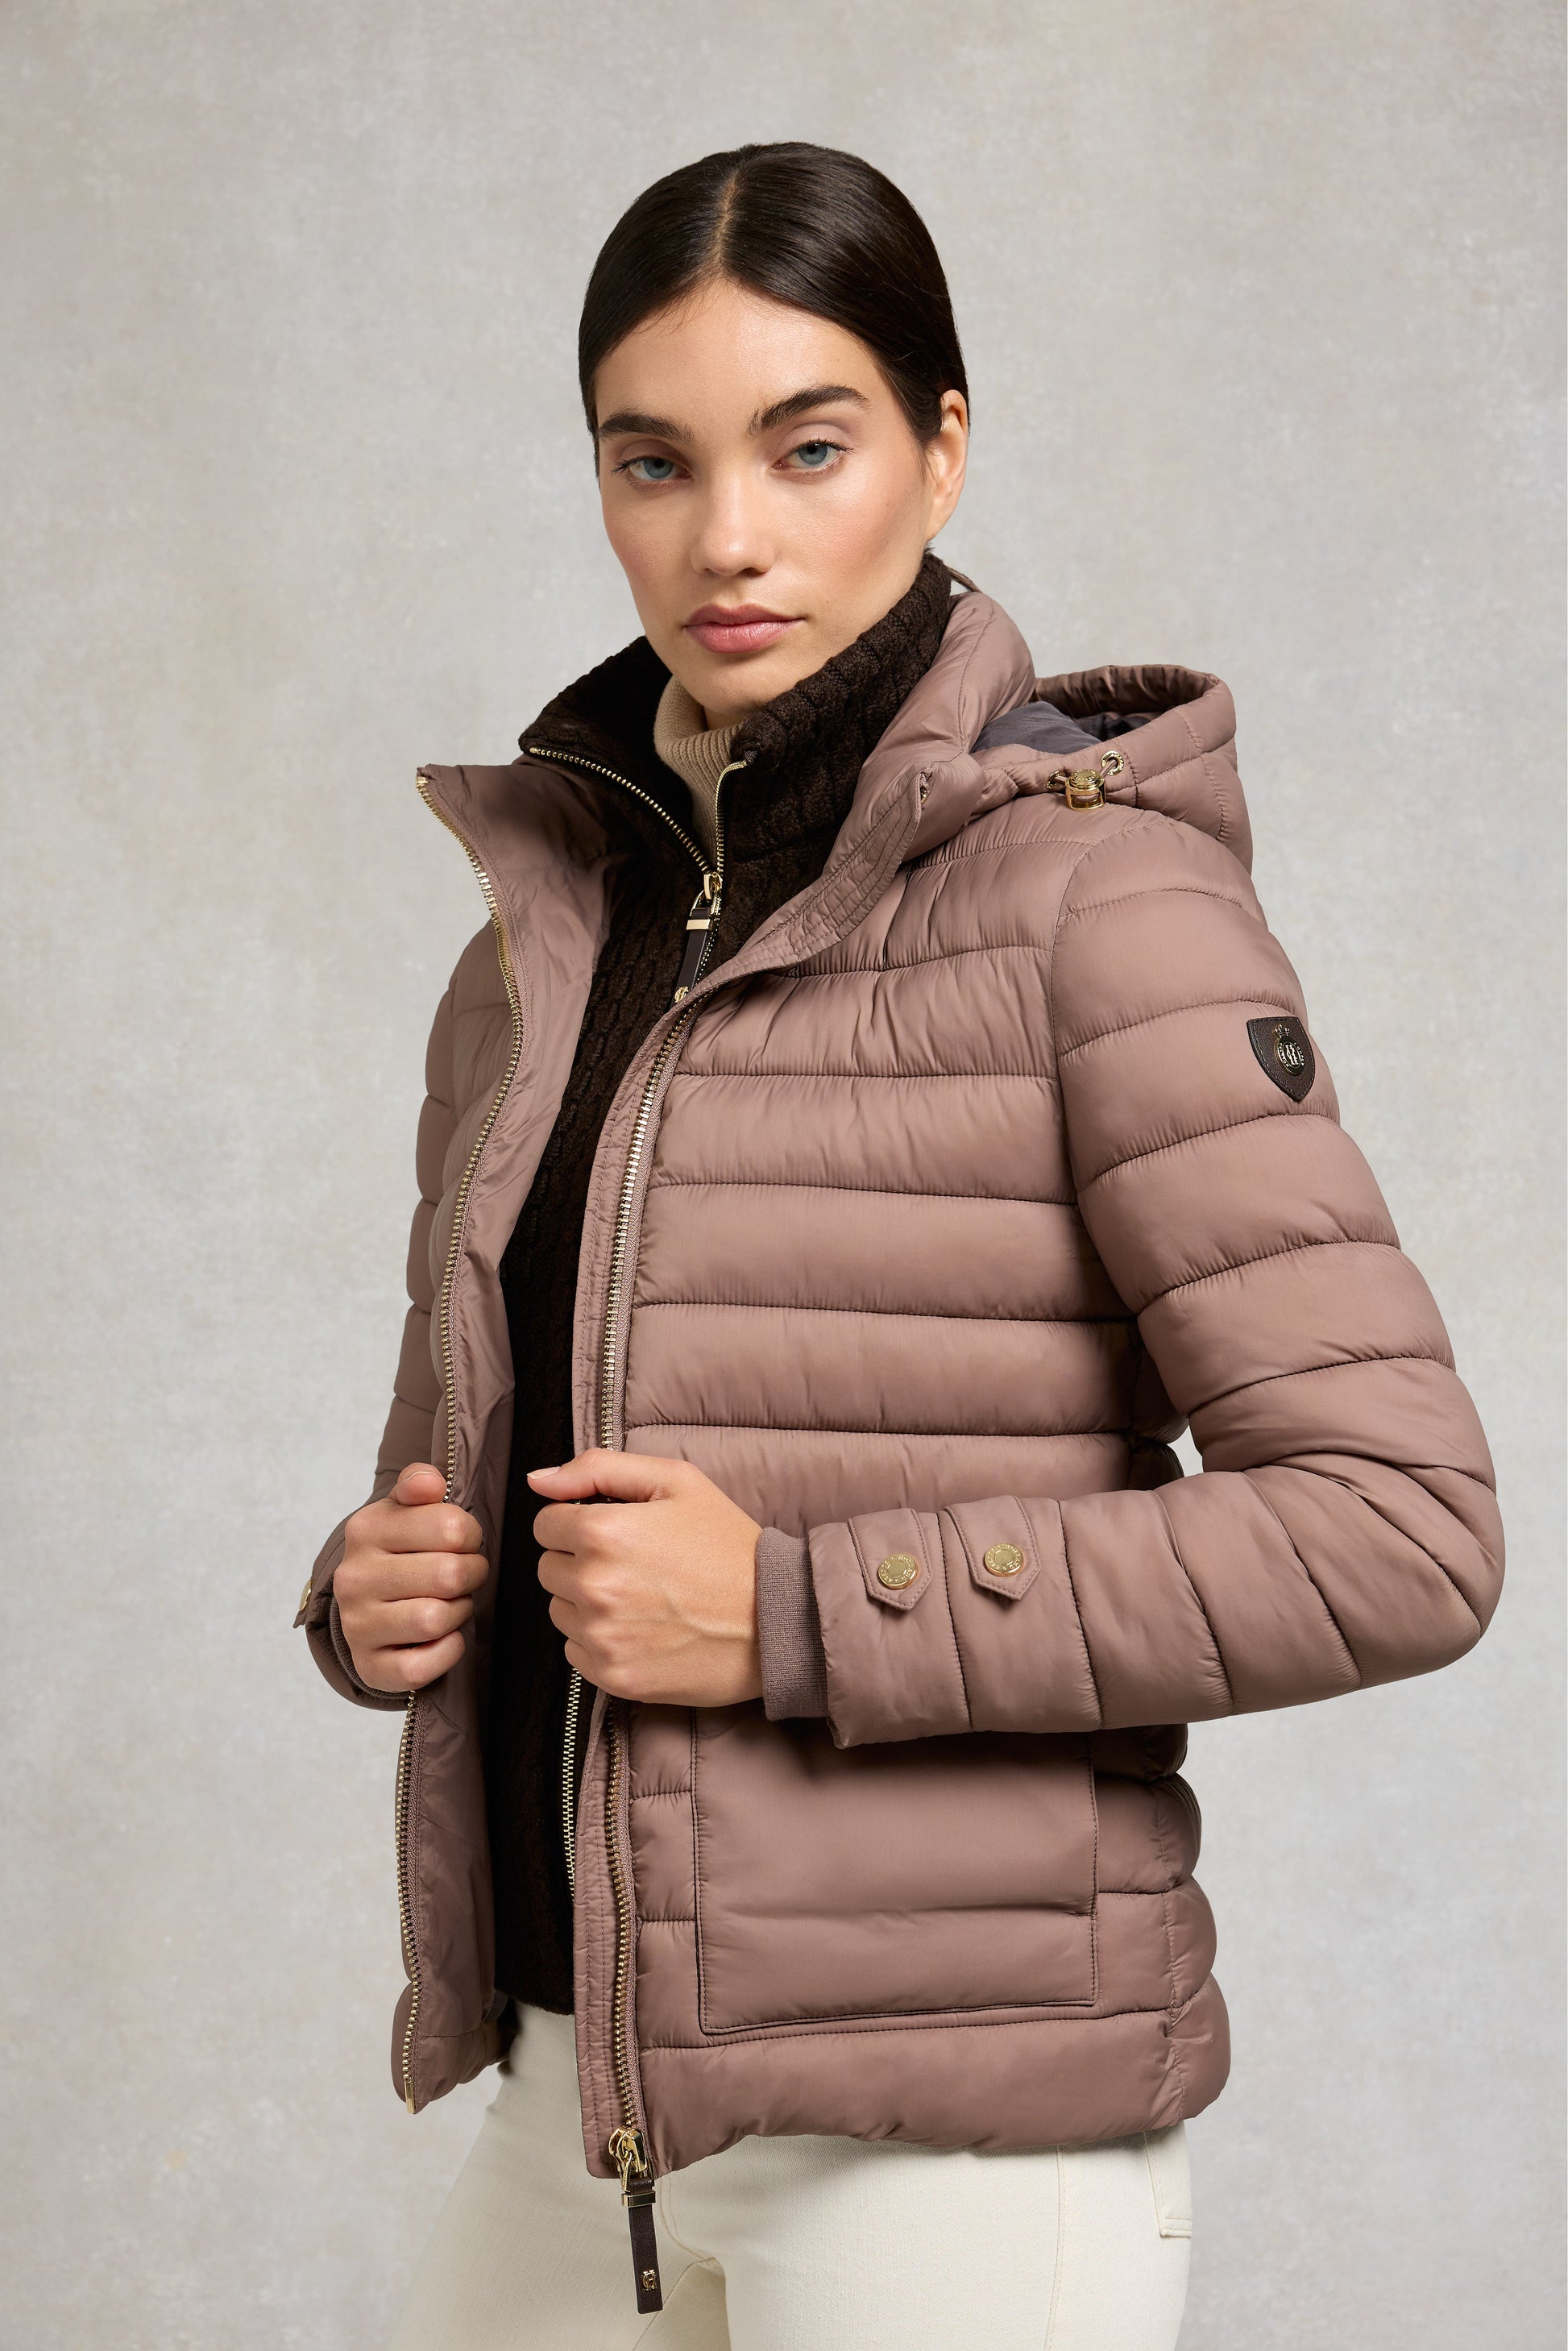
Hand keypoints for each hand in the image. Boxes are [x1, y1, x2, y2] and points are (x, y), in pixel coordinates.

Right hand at [335, 1463, 488, 1692]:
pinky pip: (422, 1666)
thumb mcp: (404, 1510)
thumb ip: (418, 1484)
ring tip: (452, 1603)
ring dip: (459, 1612)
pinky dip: (446, 1652)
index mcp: (366, 1529)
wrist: (367, 1608)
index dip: (471, 1536)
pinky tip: (442, 1637)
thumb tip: (430, 1482)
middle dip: (472, 1575)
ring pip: (435, 1620)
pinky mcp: (370, 1666)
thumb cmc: (399, 1553)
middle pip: (448, 1575)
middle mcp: (354, 1578)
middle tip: (466, 1575)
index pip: (451, 1527)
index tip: (463, 1542)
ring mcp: (358, 1625)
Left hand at [528, 1449, 763, 1707]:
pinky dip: (600, 1642)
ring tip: (643, 1598)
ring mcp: (602, 1636)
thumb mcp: (676, 1481)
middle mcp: (594, 1586)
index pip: (546, 1525)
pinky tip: (642, 1630)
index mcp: (603, 1532)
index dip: (580, 1523)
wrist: (778, 1619)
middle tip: (636, 1566)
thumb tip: (537, 1481)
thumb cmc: (728, 1546)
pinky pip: (576, 1653)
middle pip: (548, 1569)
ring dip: (587, 1604)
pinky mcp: (613, 1677)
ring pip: (560, 1611)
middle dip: (581, 1563)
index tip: (618, 1533)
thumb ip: (598, 1468)